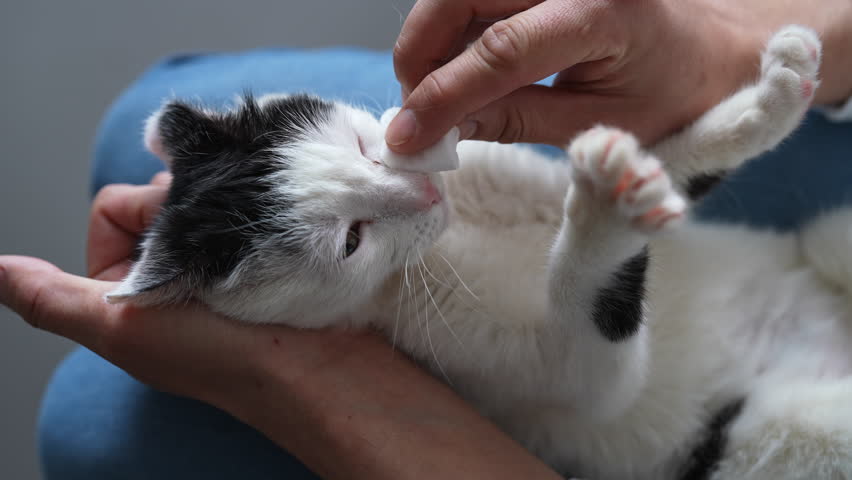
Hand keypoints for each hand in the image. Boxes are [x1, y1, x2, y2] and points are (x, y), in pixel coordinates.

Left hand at [0, 174, 561, 479]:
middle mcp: (170, 266)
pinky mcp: (262, 248)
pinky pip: (250, 202)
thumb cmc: (222, 356)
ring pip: (210, 192)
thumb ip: (51, 298)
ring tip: (250, 253)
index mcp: (127, 284)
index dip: (142, 214)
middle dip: (190, 209)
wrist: (315, 366)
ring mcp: (219, 256)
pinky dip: (258, 211)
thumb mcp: (122, 329)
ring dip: (229, 210)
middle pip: (164, 191)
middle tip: (219, 253)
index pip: (113, 206)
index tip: (173, 250)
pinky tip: (272, 240)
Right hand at [387, 0, 851, 152]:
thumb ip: (517, 123)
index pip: (500, 53)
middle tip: (413, 110)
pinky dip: (454, 29)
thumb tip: (442, 132)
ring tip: (436, 95)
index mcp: (604, 12)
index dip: (442, 96)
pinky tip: (460, 69)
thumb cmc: (672, 92)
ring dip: (431, 40)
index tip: (405, 136)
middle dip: (420, 53)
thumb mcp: (599, 124)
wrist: (713, 48)